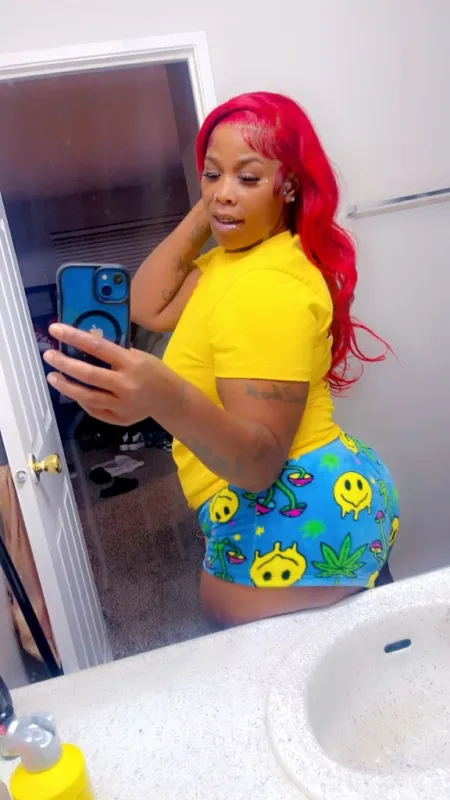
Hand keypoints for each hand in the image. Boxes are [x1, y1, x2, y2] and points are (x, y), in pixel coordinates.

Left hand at [43, 324, 176, 425]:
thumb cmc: (153, 371)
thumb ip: (114, 352)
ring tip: (53, 377)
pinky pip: (94, 409)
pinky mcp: (119, 419)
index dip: (74, 337)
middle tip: (49, 356)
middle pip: (88, 375)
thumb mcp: (138, 355)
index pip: (98, 347)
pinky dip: (82, 400)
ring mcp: (122, 405)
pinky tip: (73, 392)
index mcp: (131, 364)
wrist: (170, 399)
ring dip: (66, 386)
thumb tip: (85, 341)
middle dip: (65, 364)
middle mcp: (126, 386)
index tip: (55, 330)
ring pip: (87, 397)